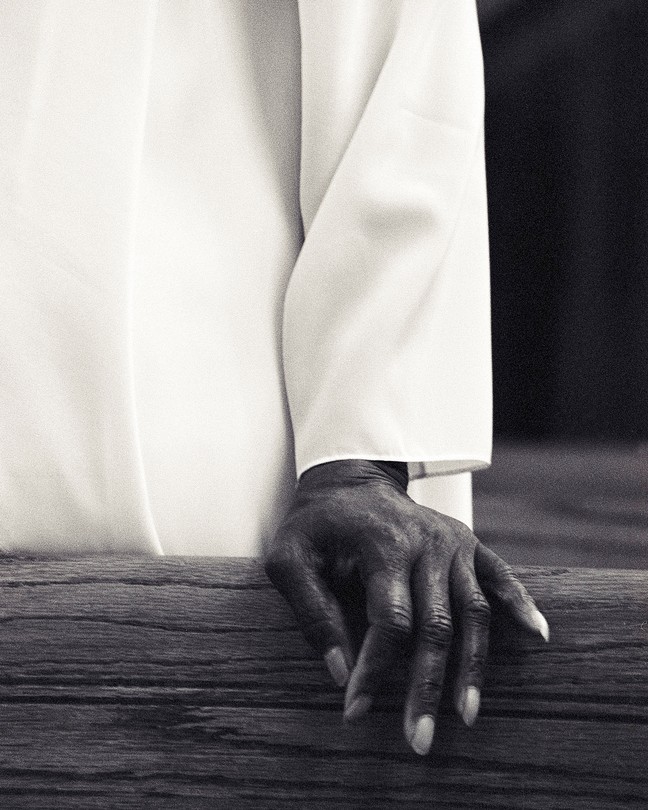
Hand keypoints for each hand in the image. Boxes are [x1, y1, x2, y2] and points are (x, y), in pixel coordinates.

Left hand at [264, 459, 548, 755]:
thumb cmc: (315, 524)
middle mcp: (427, 542)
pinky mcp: (468, 542)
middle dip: (427, 687)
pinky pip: (500, 575)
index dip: (375, 670)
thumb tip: (338, 670)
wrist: (350, 479)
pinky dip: (519, 604)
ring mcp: (453, 542)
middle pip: (437, 626)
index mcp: (383, 545)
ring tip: (467, 715)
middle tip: (418, 740)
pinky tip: (538, 635)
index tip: (355, 710)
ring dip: (473, 666)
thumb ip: (310, 611)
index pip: (389, 621)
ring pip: (474, 612)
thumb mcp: (289, 558)